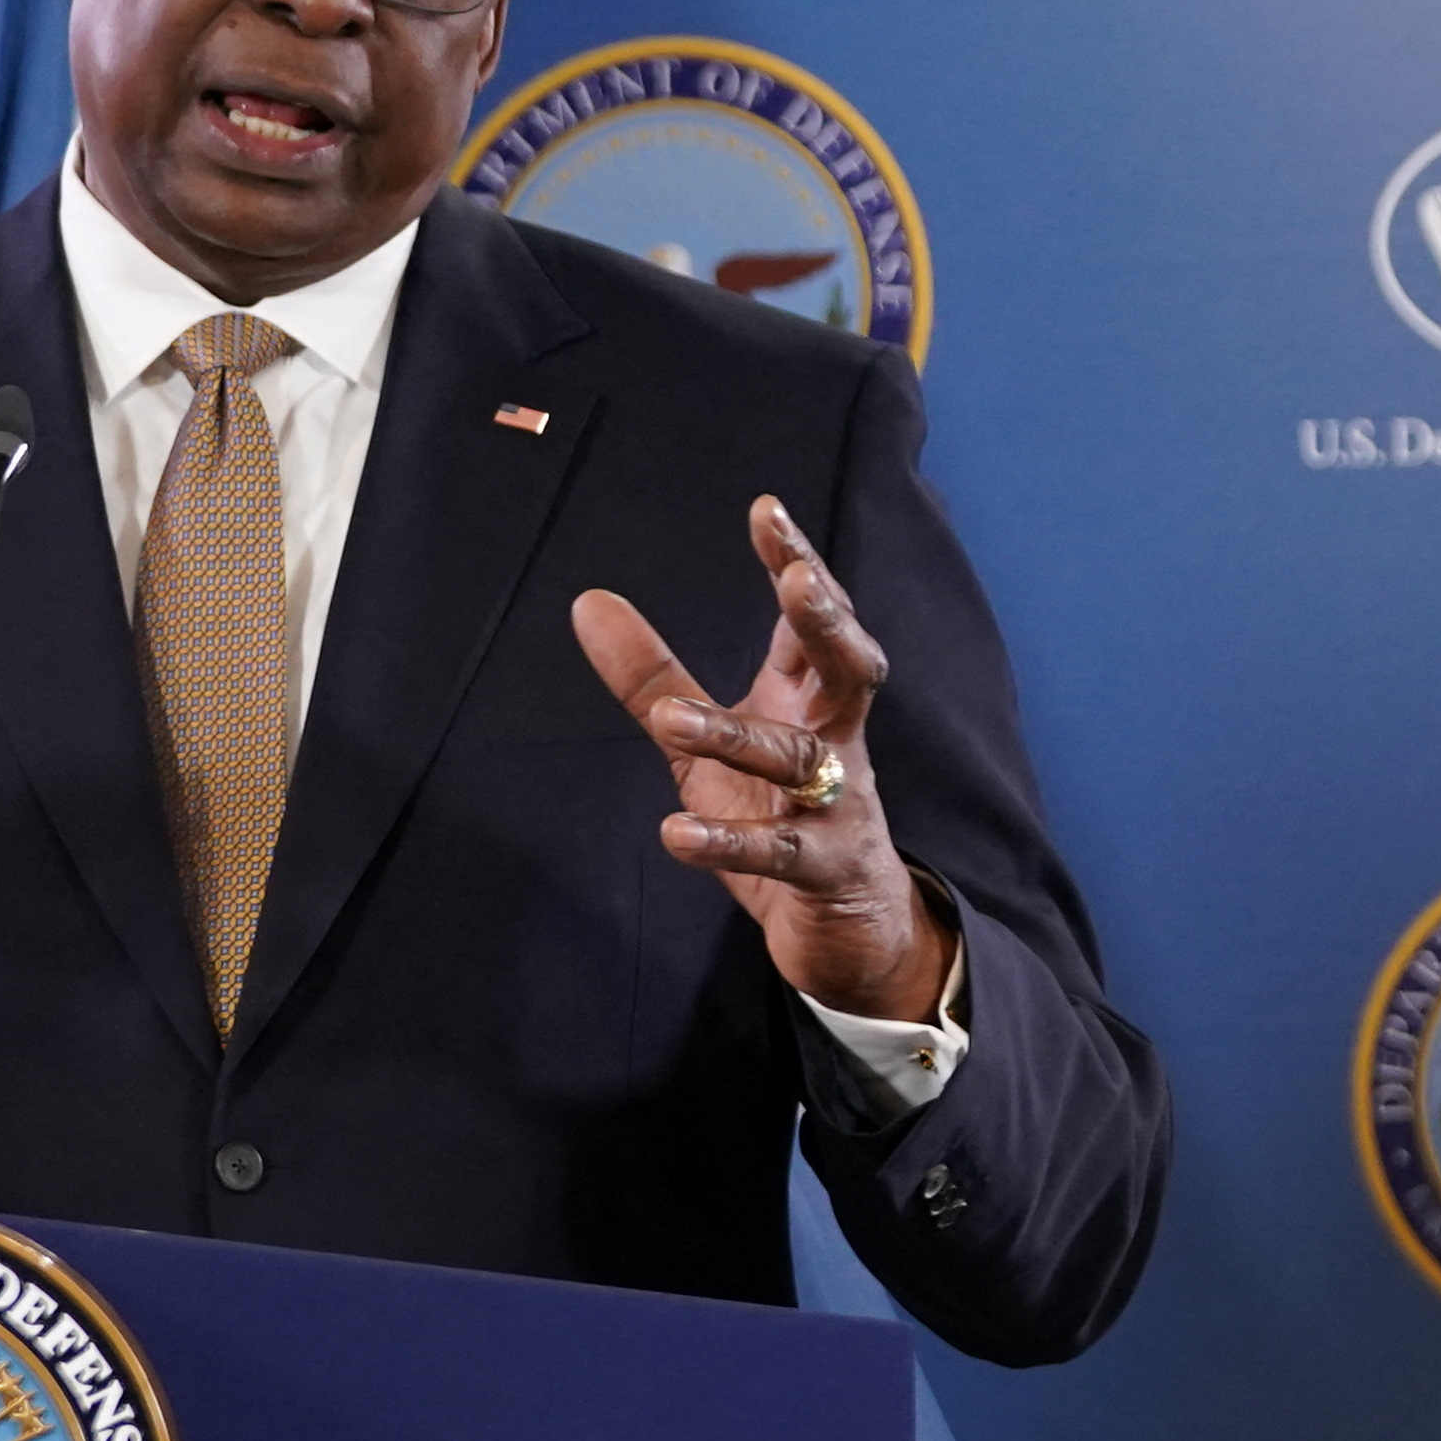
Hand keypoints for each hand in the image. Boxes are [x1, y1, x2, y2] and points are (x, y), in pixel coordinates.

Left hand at [577, 501, 953, 1024]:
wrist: (853, 931)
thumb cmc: (781, 820)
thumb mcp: (707, 747)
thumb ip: (654, 678)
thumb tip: (588, 600)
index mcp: (811, 703)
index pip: (812, 622)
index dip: (795, 564)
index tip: (766, 509)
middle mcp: (836, 743)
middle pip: (851, 668)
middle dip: (830, 622)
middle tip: (797, 582)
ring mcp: (839, 807)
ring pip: (799, 759)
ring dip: (737, 737)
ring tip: (671, 721)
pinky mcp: (829, 872)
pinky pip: (783, 852)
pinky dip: (730, 842)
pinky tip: (676, 835)